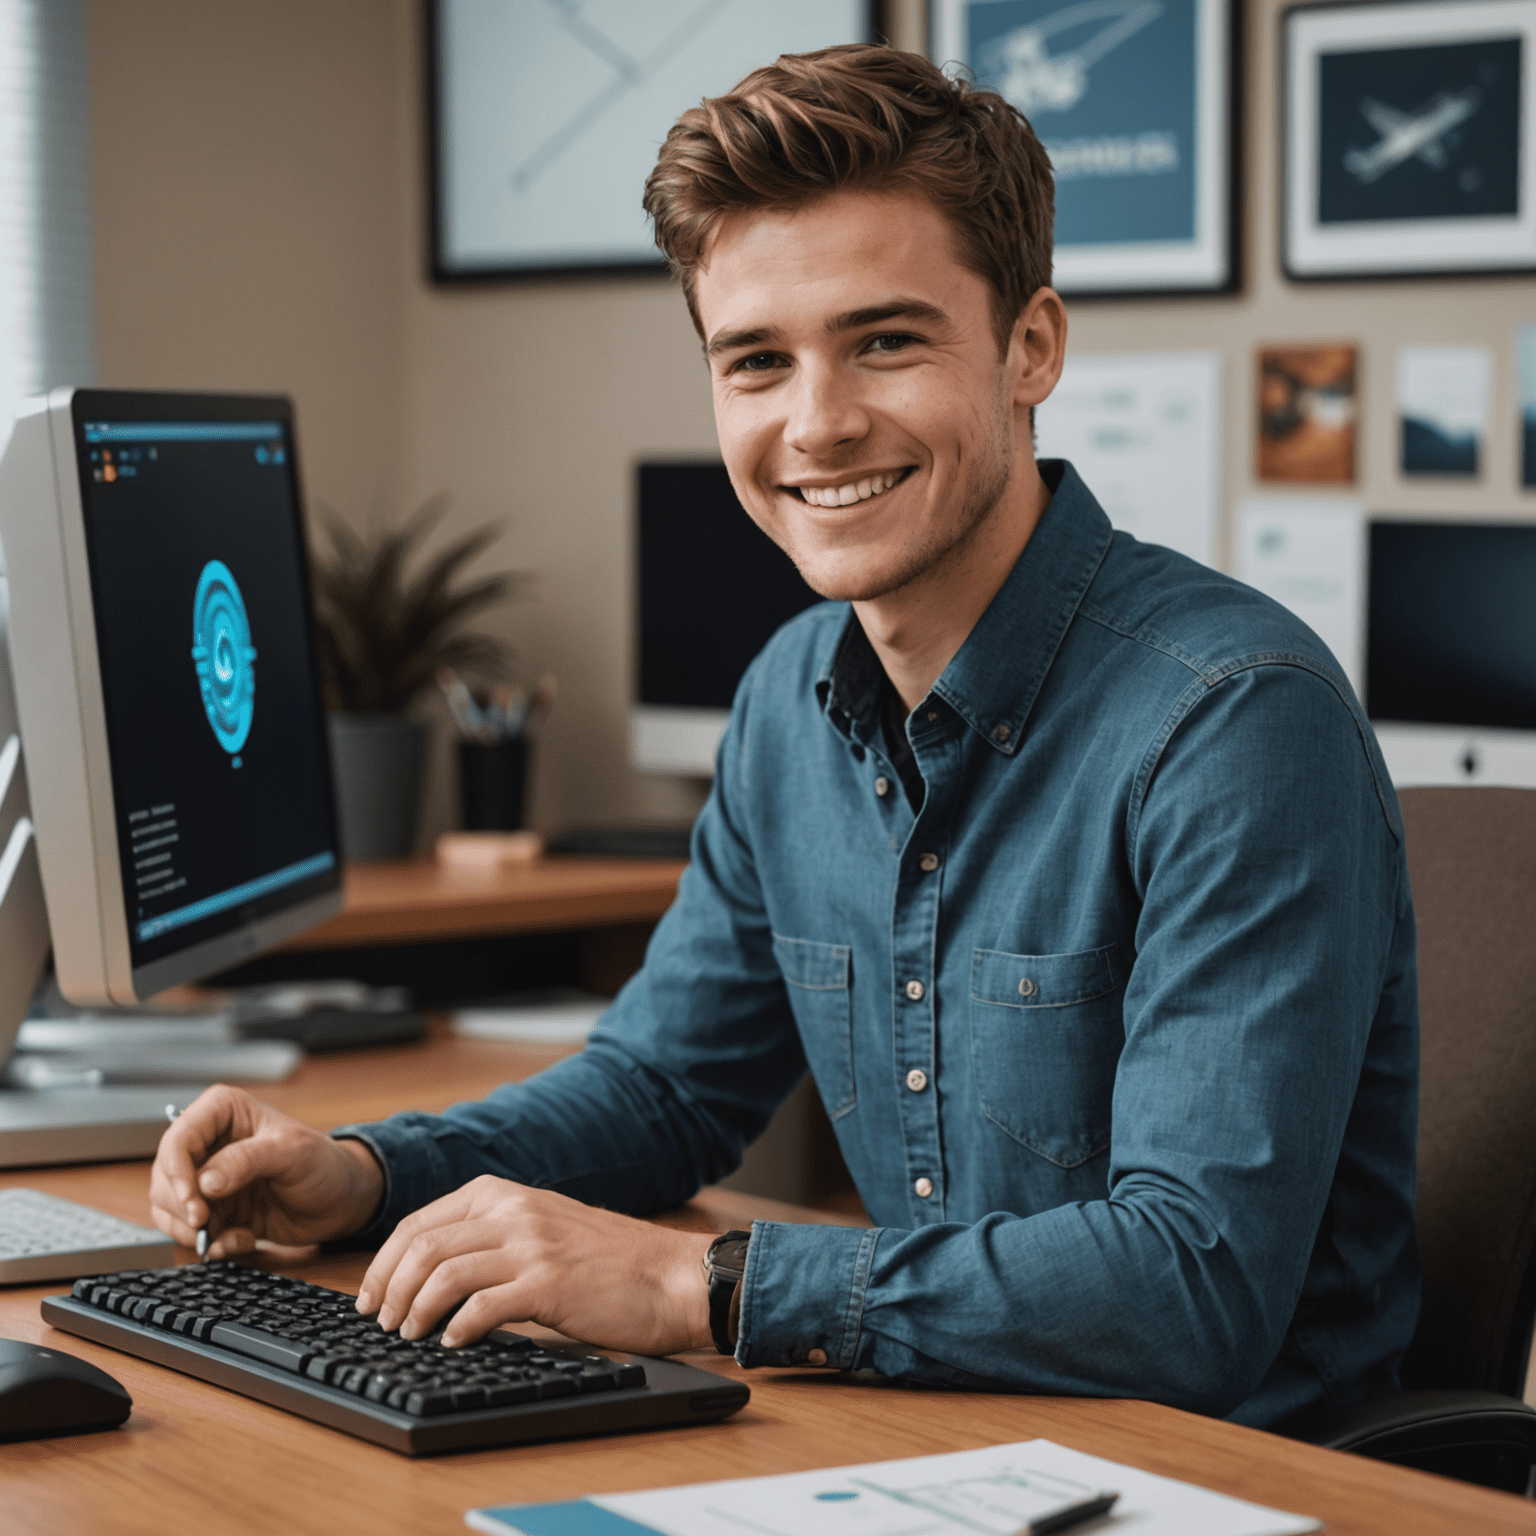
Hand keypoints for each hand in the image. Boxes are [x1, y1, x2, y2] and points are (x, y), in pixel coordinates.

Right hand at [149, 1084, 383, 1258]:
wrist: (341, 1201)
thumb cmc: (325, 1164)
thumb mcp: (294, 1152)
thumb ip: (248, 1160)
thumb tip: (205, 1181)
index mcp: (223, 1112)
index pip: (178, 1138)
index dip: (176, 1171)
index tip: (192, 1200)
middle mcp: (209, 1143)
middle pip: (165, 1176)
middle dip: (181, 1206)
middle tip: (205, 1224)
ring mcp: (208, 1179)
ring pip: (168, 1207)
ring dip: (192, 1230)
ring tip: (230, 1234)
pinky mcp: (214, 1210)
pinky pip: (188, 1232)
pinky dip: (210, 1243)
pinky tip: (241, 1240)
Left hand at [356, 1175, 713, 1355]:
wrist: (670, 1277)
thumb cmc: (610, 1262)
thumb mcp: (544, 1227)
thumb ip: (494, 1236)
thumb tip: (431, 1273)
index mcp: (505, 1193)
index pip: (420, 1222)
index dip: (383, 1264)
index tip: (371, 1296)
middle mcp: (514, 1210)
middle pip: (422, 1246)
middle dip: (388, 1289)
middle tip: (382, 1323)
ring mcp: (531, 1244)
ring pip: (442, 1273)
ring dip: (414, 1311)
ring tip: (409, 1335)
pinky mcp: (548, 1283)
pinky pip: (481, 1307)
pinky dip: (456, 1329)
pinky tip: (452, 1343)